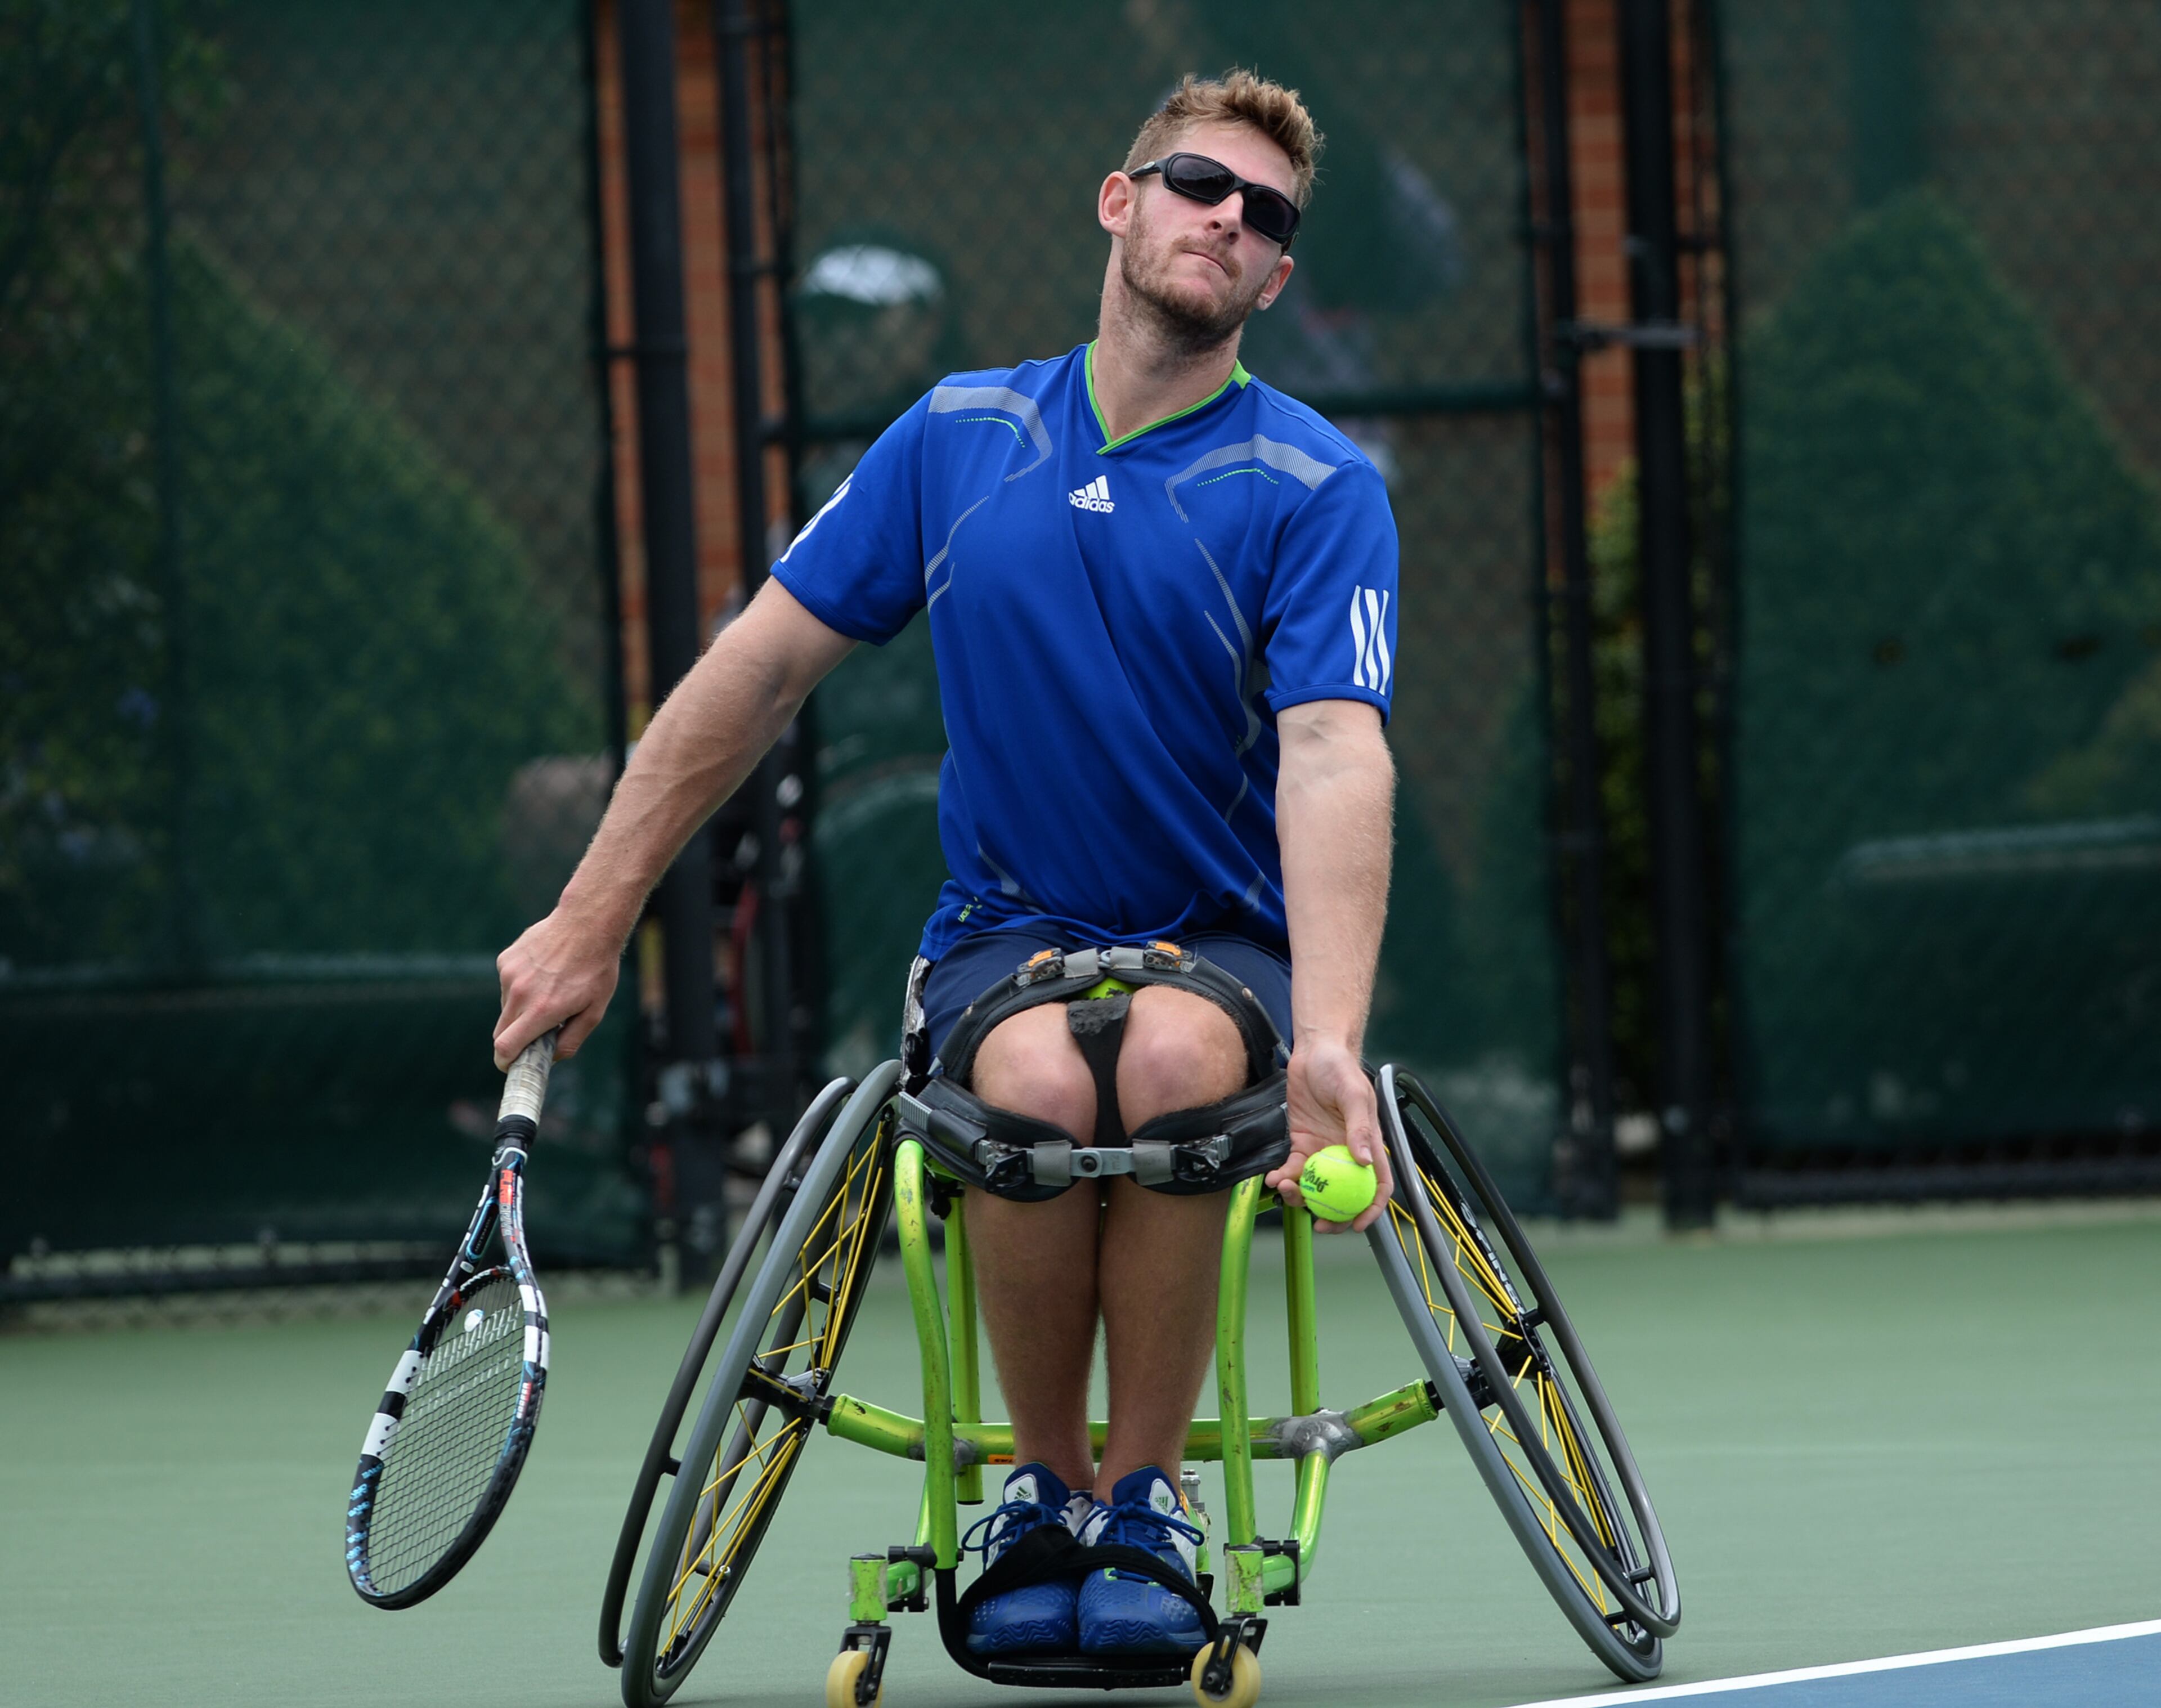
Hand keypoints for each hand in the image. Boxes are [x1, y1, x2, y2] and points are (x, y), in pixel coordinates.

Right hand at [493, 907, 623, 1068]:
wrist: (588, 923)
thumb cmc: (596, 969)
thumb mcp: (594, 1010)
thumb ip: (571, 1040)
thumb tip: (550, 1057)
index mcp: (541, 1010)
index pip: (505, 1046)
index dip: (505, 1062)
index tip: (511, 1064)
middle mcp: (520, 993)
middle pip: (501, 1031)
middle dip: (515, 1039)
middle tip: (537, 1033)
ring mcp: (509, 974)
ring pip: (506, 1007)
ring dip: (521, 1009)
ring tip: (550, 990)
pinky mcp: (505, 959)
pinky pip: (507, 984)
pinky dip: (521, 986)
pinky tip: (543, 971)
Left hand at [1264, 1038, 1393, 1232]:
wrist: (1313, 1052)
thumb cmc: (1340, 1069)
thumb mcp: (1354, 1096)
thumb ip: (1360, 1128)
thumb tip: (1366, 1160)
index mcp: (1367, 1146)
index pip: (1377, 1184)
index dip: (1371, 1208)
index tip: (1357, 1224)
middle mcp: (1345, 1153)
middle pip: (1343, 1194)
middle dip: (1332, 1214)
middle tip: (1317, 1224)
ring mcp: (1322, 1150)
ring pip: (1315, 1186)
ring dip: (1301, 1196)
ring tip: (1286, 1188)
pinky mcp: (1299, 1143)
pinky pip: (1292, 1168)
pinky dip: (1282, 1176)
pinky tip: (1272, 1177)